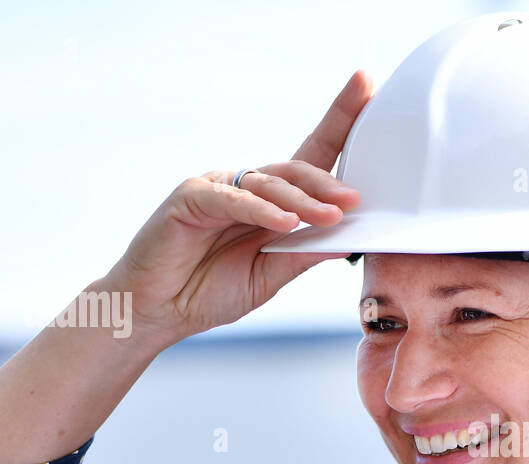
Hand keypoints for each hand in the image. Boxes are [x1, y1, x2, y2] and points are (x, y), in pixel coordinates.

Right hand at [96, 69, 374, 346]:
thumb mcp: (271, 274)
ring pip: (271, 184)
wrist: (159, 311)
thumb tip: (348, 237)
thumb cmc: (210, 291)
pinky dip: (261, 210)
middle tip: (357, 197)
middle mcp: (247, 186)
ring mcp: (218, 187)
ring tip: (332, 217)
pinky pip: (233, 199)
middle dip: (329, 181)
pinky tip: (286, 223)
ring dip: (304, 202)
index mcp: (271, 202)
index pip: (313, 157)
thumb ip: (304, 252)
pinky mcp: (190, 197)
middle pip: (297, 168)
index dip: (340, 121)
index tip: (369, 87)